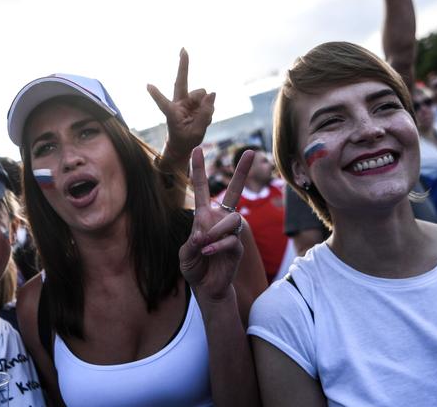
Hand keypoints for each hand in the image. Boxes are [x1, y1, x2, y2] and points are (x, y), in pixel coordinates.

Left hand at [147, 49, 214, 161]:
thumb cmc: (185, 140)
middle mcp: (178, 104)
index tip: (148, 85)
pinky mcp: (194, 102)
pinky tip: (204, 116)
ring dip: (205, 103)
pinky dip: (209, 108)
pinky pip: (208, 100)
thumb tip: (213, 93)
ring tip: (202, 118)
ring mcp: (186, 101)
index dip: (157, 95)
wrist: (183, 144)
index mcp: (172, 114)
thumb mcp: (197, 132)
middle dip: (183, 66)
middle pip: (182, 83)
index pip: (164, 103)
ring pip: (200, 93)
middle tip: (183, 49)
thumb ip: (205, 114)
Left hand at [180, 147, 253, 300]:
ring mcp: (230, 232)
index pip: (201, 188)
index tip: (196, 149)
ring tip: (205, 245)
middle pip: (234, 191)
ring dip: (217, 230)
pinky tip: (209, 252)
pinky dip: (218, 246)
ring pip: (233, 218)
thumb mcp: (185, 254)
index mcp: (203, 216)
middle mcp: (219, 219)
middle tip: (251, 151)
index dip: (199, 169)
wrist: (207, 288)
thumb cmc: (195, 267)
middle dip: (243, 171)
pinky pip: (231, 240)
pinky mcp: (238, 246)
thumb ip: (191, 243)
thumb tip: (203, 235)